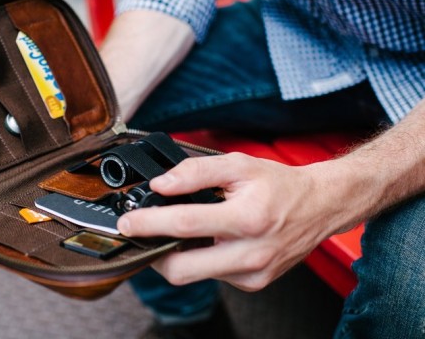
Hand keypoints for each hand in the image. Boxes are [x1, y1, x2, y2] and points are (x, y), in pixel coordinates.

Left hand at [117, 153, 349, 290]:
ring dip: (175, 256)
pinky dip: (199, 259)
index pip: (185, 224)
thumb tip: (161, 184)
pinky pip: (212, 276)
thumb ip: (196, 171)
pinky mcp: (253, 283)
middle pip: (181, 270)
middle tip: (141, 234)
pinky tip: (206, 241)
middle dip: (152, 254)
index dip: (149, 223)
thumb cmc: (280, 185)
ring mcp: (252, 273)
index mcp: (247, 218)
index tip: (127, 223)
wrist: (320, 206)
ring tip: (176, 231)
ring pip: (194, 275)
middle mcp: (250, 253)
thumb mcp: (238, 165)